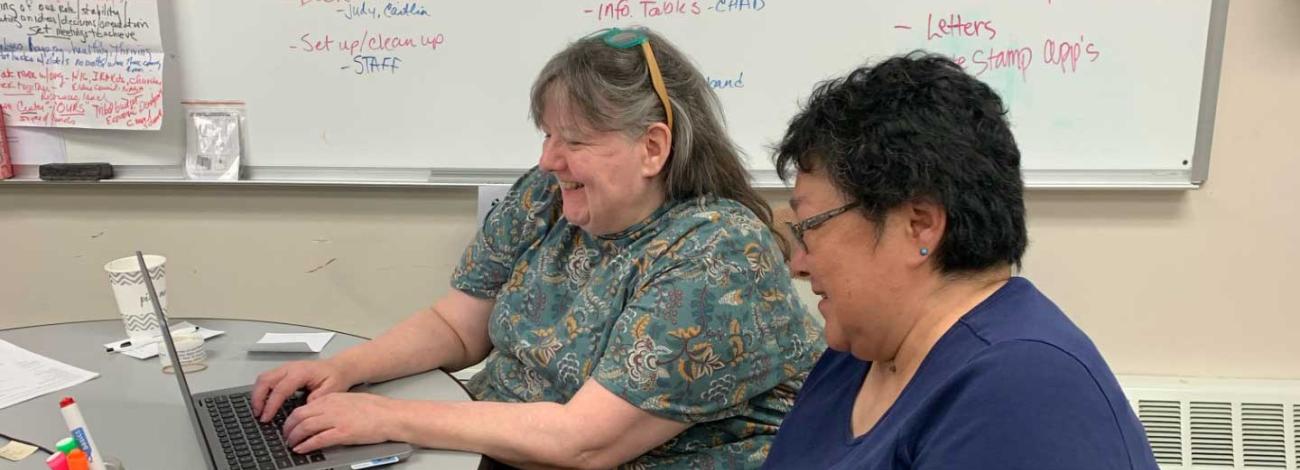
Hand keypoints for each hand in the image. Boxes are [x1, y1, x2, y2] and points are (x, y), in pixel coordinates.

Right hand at [251, 360, 355, 421]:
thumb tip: (301, 410)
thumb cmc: (335, 377)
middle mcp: (290, 367)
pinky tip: (263, 402)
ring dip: (257, 394)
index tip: (266, 418)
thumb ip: (315, 400)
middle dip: (258, 398)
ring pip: (263, 378)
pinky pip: (267, 378)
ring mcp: (286, 368)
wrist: (339, 367)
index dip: (271, 405)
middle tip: (258, 415)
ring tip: (258, 410)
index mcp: (301, 372)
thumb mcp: (331, 390)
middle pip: (265, 380)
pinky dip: (261, 390)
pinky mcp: (284, 371)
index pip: (280, 389)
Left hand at [282, 393, 400, 453]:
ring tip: (291, 445)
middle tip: (285, 437)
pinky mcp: (343, 433)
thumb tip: (319, 416)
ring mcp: (336, 419)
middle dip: (288, 428)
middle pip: (299, 416)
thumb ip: (333, 406)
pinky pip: (317, 439)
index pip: (303, 407)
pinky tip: (301, 449)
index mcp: (332, 398)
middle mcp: (331, 407)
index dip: (291, 419)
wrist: (391, 415)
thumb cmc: (376, 409)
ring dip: (294, 438)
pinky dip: (306, 445)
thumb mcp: (349, 401)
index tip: (289, 426)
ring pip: (304, 427)